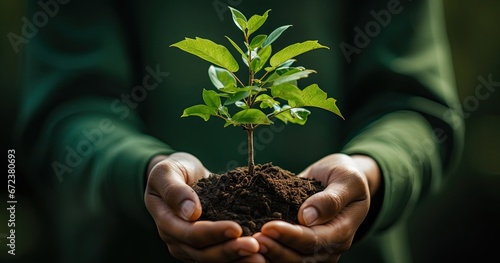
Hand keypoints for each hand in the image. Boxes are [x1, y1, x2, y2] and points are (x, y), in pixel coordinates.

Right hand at [144, 152, 264, 262]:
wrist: (181, 175)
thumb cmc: (174, 170)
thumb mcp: (166, 172)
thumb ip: (174, 190)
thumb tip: (191, 212)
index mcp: (167, 222)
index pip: (190, 234)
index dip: (213, 233)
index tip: (236, 228)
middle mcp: (177, 240)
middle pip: (204, 253)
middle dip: (230, 251)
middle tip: (255, 246)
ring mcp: (191, 248)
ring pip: (214, 260)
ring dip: (238, 260)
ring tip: (262, 257)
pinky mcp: (206, 247)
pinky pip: (222, 258)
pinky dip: (239, 258)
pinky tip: (261, 255)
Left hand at [254, 153, 380, 262]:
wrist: (343, 180)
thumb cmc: (346, 177)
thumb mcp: (347, 180)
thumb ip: (331, 199)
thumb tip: (308, 216)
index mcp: (342, 231)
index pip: (314, 240)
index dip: (290, 236)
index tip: (268, 227)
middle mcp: (330, 247)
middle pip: (300, 258)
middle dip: (275, 250)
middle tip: (253, 239)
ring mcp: (316, 251)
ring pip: (291, 262)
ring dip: (269, 255)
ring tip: (250, 245)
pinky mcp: (301, 248)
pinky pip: (285, 256)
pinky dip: (269, 254)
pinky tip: (251, 246)